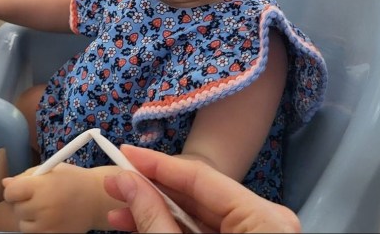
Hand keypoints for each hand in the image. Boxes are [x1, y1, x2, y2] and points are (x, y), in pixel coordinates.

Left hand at [2, 163, 102, 232]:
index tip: (22, 189)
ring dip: (30, 217)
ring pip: (23, 224)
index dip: (14, 191)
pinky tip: (51, 218)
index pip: (10, 193)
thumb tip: (5, 184)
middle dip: (25, 202)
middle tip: (41, 197)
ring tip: (47, 208)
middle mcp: (42, 207)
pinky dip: (38, 227)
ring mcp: (47, 226)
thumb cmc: (73, 180)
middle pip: (17, 208)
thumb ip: (27, 175)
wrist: (96, 199)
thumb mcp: (51, 169)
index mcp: (41, 186)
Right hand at [104, 145, 300, 233]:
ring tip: (120, 210)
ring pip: (198, 215)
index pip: (200, 176)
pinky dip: (174, 228)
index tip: (123, 152)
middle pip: (197, 194)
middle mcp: (265, 221)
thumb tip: (127, 183)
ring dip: (157, 212)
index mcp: (264, 219)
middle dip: (151, 189)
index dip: (156, 163)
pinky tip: (143, 223)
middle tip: (115, 182)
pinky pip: (205, 230)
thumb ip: (156, 219)